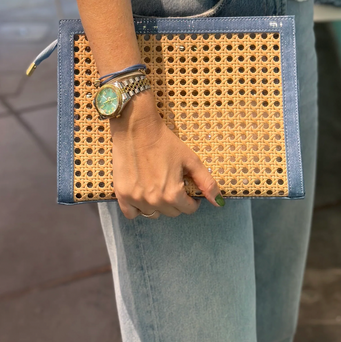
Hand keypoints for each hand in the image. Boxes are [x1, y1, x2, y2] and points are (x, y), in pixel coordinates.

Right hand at [109, 91, 224, 219]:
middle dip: (176, 202)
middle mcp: (153, 200)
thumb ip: (206, 183)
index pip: (188, 210)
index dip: (191, 200)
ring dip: (157, 205)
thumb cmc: (165, 141)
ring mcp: (135, 198)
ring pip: (152, 213)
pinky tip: (142, 195)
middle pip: (171, 213)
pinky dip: (138, 208)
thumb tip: (219, 203)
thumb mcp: (190, 160)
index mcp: (172, 194)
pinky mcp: (121, 193)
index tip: (188, 190)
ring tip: (157, 187)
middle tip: (173, 184)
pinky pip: (131, 213)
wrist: (136, 127)